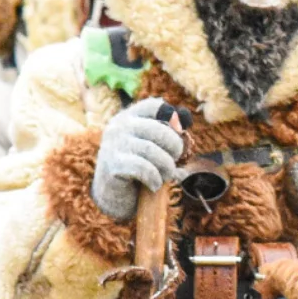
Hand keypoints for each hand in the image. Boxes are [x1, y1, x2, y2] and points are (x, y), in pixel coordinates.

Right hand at [91, 98, 190, 221]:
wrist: (113, 193)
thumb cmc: (139, 165)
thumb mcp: (153, 144)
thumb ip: (169, 129)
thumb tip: (185, 119)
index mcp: (129, 116)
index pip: (155, 105)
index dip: (173, 118)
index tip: (178, 133)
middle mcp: (120, 126)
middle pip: (160, 130)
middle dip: (175, 148)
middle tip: (174, 161)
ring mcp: (114, 144)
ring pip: (153, 151)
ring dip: (167, 167)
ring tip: (166, 175)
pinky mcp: (112, 165)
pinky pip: (144, 169)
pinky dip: (155, 179)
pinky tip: (154, 184)